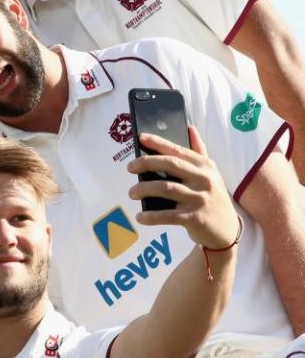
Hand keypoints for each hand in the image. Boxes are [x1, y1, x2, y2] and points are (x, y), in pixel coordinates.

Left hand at [128, 127, 239, 248]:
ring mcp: (200, 199)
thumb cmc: (212, 197)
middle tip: (129, 167)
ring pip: (166, 188)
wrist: (227, 229)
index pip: (178, 150)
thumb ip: (199, 151)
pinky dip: (151, 216)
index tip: (141, 137)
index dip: (158, 142)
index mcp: (205, 166)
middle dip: (146, 163)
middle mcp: (204, 179)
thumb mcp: (211, 173)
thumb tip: (190, 128)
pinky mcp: (195, 218)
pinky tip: (140, 217)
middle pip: (170, 165)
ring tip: (131, 193)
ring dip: (144, 189)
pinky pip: (167, 216)